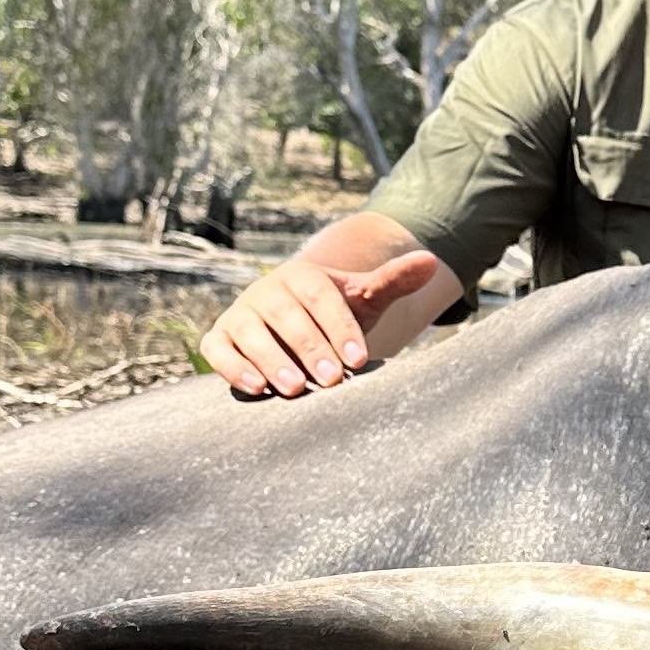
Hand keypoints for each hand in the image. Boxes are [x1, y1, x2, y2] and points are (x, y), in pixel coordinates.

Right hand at [201, 240, 449, 398]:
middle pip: (287, 317)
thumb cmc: (333, 315)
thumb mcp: (363, 298)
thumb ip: (393, 281)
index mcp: (302, 276)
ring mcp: (240, 313)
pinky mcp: (219, 337)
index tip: (359, 360)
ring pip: (250, 333)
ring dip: (271, 360)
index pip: (321, 299)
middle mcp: (267, 290)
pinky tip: (257, 388)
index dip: (340, 328)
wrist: (295, 323)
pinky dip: (232, 367)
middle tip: (332, 381)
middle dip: (310, 349)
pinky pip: (218, 350)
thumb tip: (431, 261)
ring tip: (294, 388)